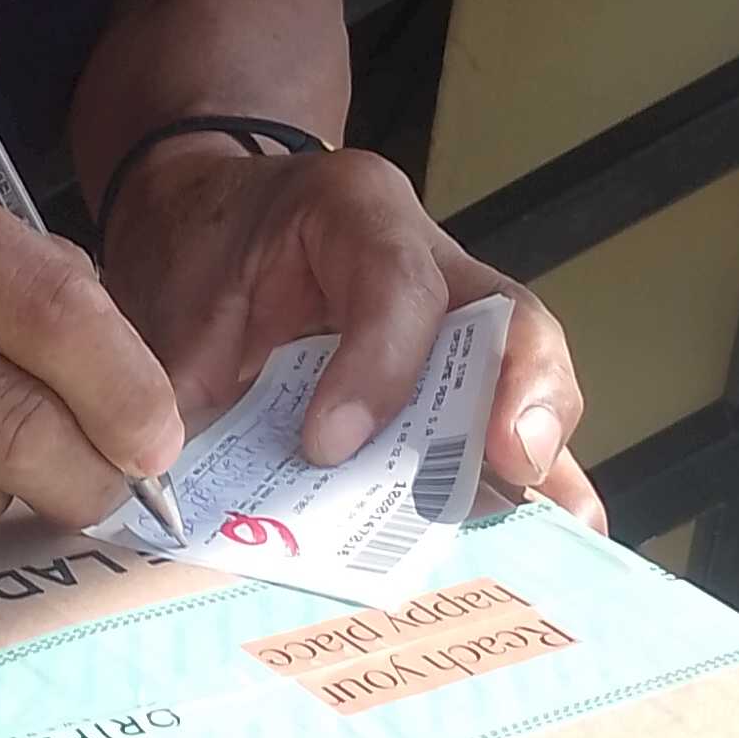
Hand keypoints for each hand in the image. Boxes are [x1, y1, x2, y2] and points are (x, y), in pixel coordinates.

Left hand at [102, 139, 605, 527]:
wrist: (215, 218)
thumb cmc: (203, 251)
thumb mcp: (175, 299)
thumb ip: (188, 382)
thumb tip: (182, 499)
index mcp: (354, 208)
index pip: (397, 283)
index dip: (377, 367)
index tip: (328, 445)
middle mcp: (432, 255)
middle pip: (508, 315)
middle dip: (519, 392)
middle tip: (507, 464)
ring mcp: (461, 313)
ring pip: (529, 369)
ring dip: (542, 448)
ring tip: (561, 524)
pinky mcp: (464, 369)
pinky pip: (514, 415)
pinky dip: (539, 472)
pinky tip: (563, 529)